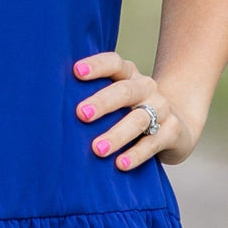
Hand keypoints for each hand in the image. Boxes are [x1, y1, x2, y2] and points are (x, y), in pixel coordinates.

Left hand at [72, 51, 199, 168]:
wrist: (177, 126)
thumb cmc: (130, 111)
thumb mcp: (116, 99)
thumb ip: (93, 97)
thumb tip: (50, 106)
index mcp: (129, 75)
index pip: (114, 63)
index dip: (97, 65)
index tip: (77, 71)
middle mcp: (146, 88)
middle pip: (125, 91)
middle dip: (103, 102)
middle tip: (81, 114)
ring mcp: (162, 108)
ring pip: (139, 119)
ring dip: (117, 134)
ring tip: (97, 149)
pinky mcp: (172, 131)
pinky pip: (154, 142)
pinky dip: (136, 154)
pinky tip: (121, 164)